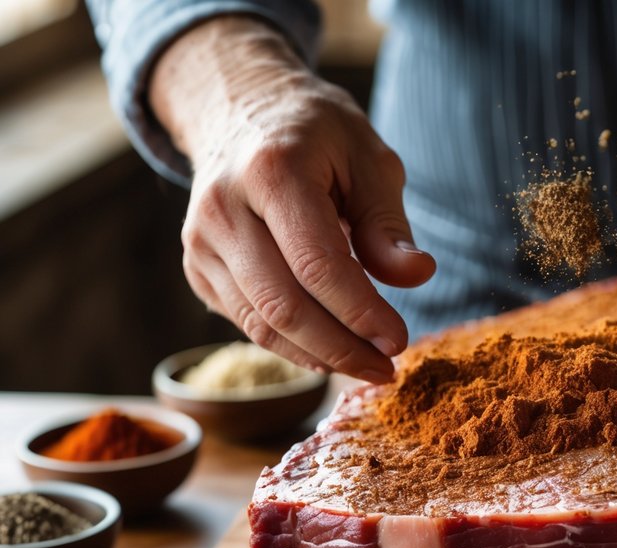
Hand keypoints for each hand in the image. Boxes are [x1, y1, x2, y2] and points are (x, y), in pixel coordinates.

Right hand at [151, 17, 434, 382]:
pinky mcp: (198, 267)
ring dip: (319, 356)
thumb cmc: (317, 136)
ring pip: (261, 324)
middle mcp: (223, 209)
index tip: (399, 341)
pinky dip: (292, 346)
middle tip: (386, 368)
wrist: (240, 110)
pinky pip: (248, 323)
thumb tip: (418, 276)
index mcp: (271, 172)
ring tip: (366, 365)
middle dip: (341, 347)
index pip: (316, 264)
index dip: (360, 313)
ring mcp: (201, 242)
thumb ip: (388, 222)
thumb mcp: (368, 159)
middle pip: (284, 305)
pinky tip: (330, 351)